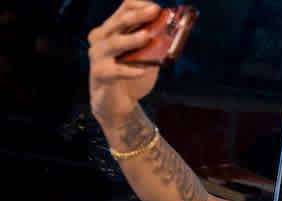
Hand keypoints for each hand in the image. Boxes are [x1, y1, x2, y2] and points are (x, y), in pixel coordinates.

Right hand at [88, 1, 161, 128]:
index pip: (123, 9)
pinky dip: (130, 70)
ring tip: (146, 37)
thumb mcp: (146, 57)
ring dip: (131, 39)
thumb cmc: (131, 75)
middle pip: (118, 21)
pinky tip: (142, 71)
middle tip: (154, 12)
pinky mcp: (100, 74)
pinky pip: (115, 70)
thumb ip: (155, 45)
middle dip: (138, 16)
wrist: (116, 102)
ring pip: (113, 42)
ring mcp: (98, 55)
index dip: (139, 5)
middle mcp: (101, 38)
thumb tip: (173, 35)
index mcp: (112, 29)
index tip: (156, 8)